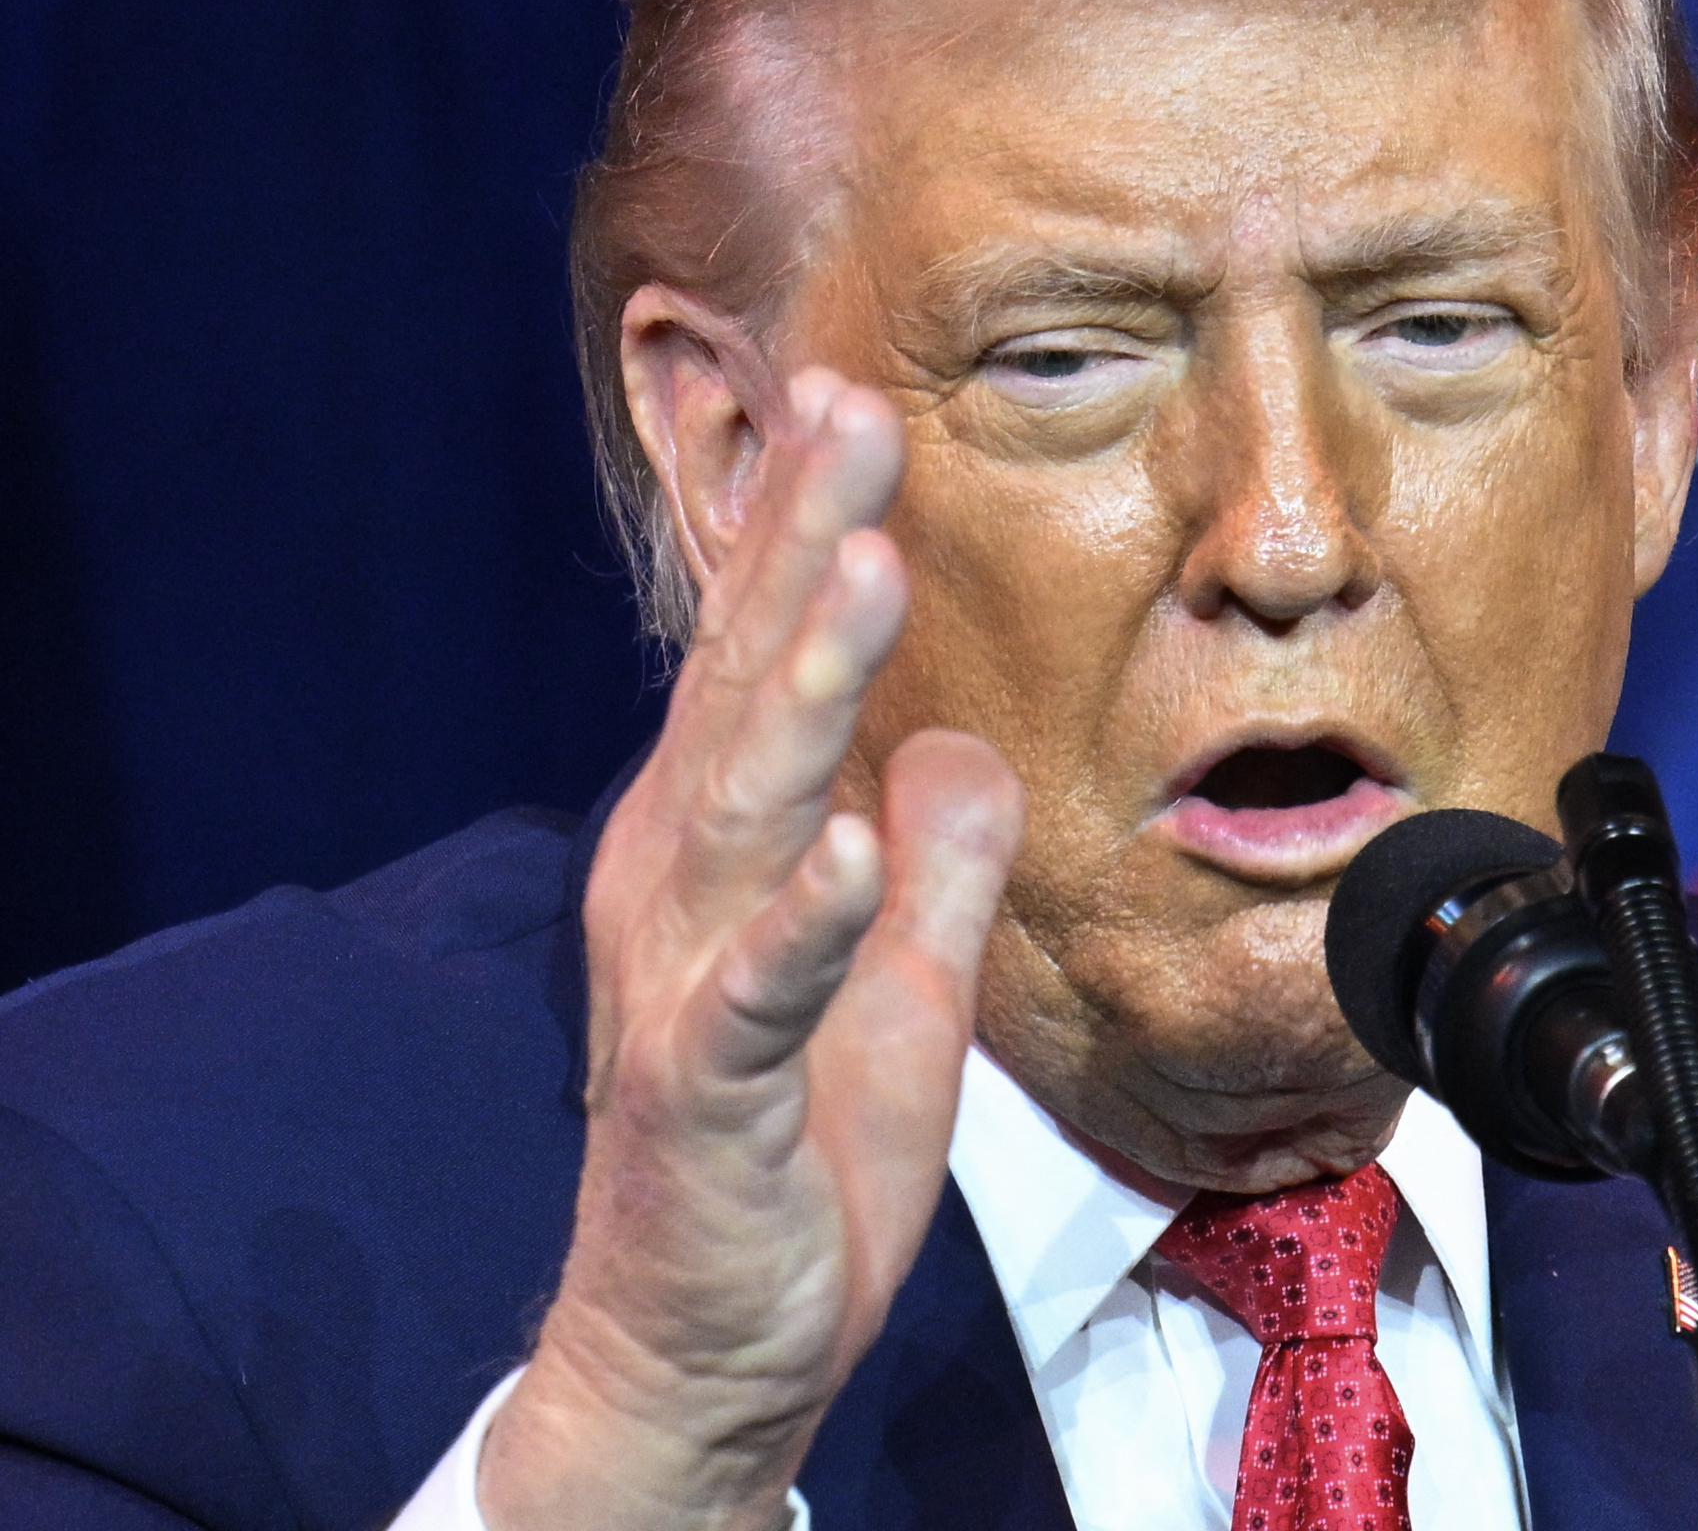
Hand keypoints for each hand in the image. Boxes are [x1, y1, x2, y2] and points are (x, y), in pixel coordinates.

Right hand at [478, 368, 1023, 1529]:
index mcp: (725, 853)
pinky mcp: (705, 1097)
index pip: (764, 665)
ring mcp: (685, 987)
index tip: (852, 400)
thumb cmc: (792, 1158)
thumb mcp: (895, 987)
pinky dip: (800, 920)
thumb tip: (963, 747)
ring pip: (743, 810)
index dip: (803, 533)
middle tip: (854, 412)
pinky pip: (753, 998)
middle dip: (799, 546)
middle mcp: (682, 891)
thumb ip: (927, 863)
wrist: (703, 1349)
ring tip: (861, 566)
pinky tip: (842, 845)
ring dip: (802, 686)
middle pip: (742, 691)